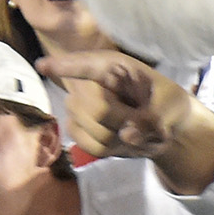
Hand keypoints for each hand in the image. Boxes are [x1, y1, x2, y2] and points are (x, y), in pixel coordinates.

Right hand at [37, 50, 213, 192]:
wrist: (163, 124)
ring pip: (94, 131)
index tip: (43, 65)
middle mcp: (92, 83)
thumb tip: (126, 136)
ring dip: (121, 138)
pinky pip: (90, 146)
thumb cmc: (166, 103)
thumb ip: (153, 119)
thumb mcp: (171, 106)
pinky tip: (121, 140)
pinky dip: (112, 150)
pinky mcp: (78, 127)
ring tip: (137, 131)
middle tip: (145, 122)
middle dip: (124, 122)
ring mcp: (80, 106)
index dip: (65, 66)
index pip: (86, 64)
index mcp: (114, 66)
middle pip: (95, 108)